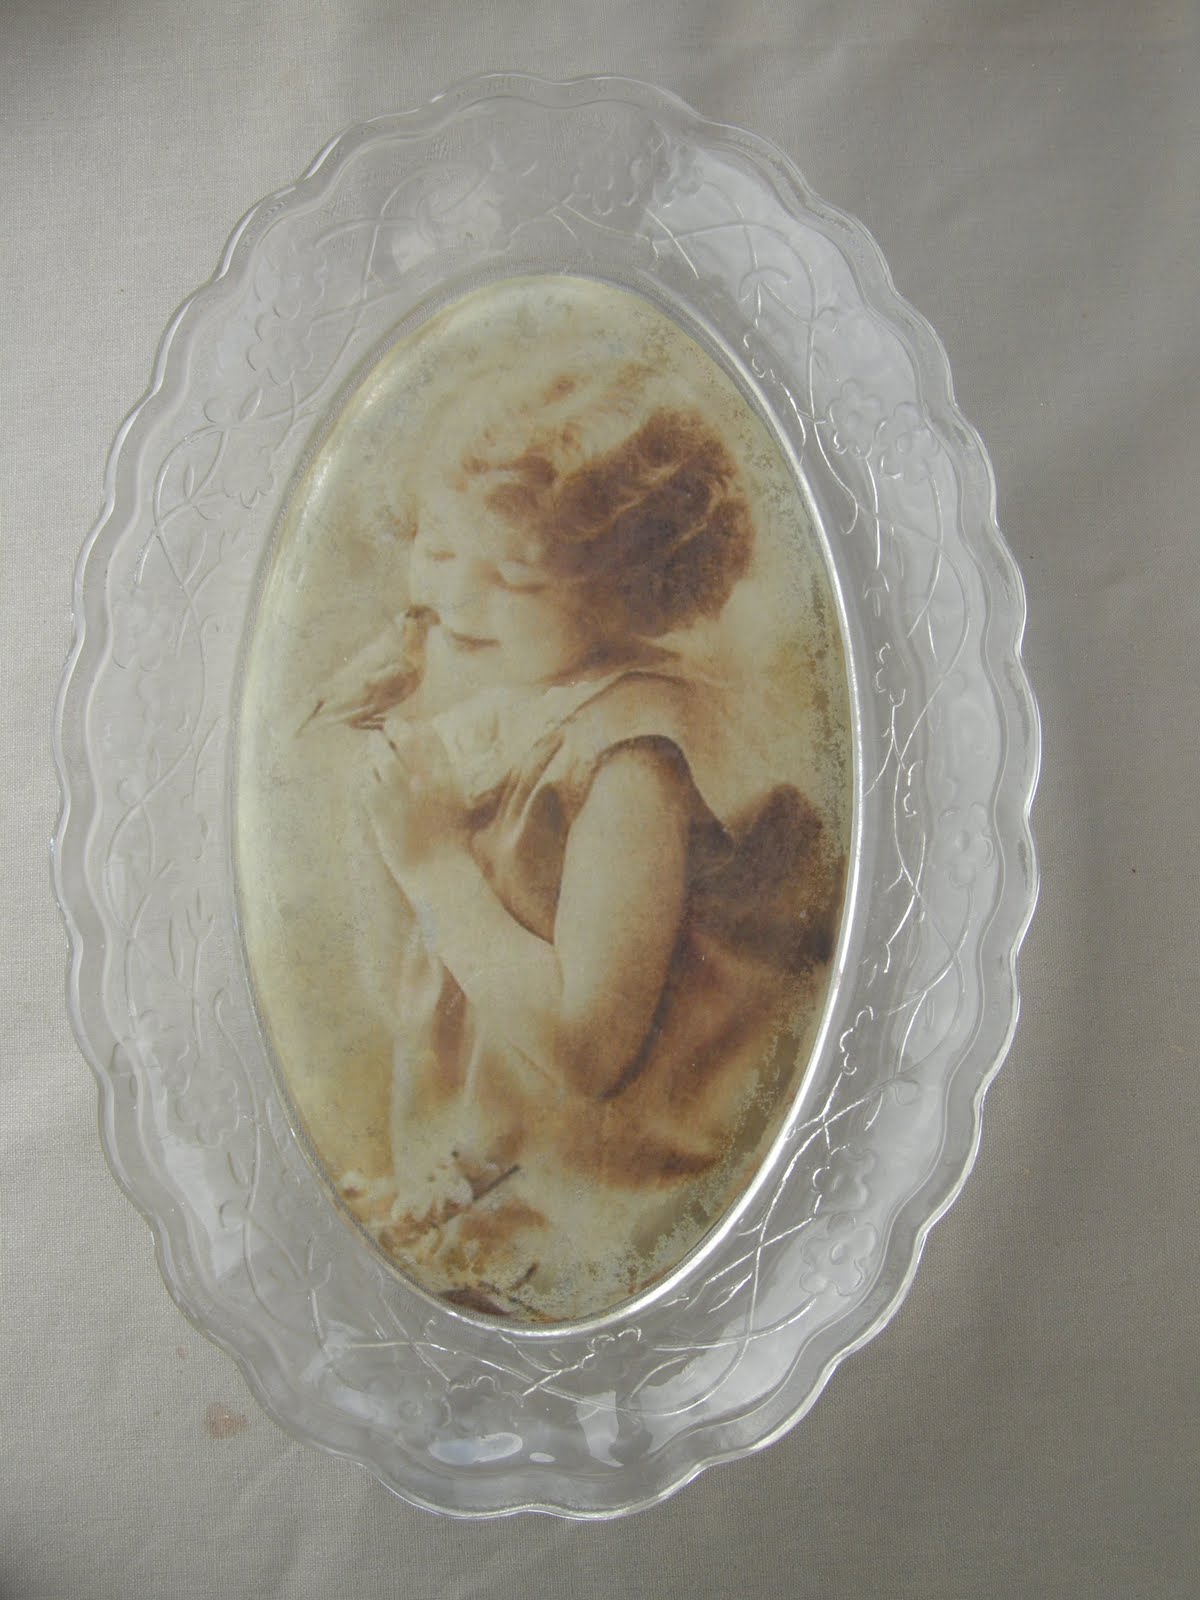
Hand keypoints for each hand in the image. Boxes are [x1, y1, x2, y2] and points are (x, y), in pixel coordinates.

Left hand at [365, 718, 465, 881]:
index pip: (426, 733)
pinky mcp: (378, 805)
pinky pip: (364, 780)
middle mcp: (422, 775)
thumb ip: (441, 776)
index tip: (404, 729)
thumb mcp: (455, 801)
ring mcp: (398, 789)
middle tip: (380, 739)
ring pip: (377, 757)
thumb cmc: (448, 840)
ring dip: (372, 758)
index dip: (412, 727)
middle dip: (388, 733)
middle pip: (399, 737)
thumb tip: (424, 757)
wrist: (437, 871)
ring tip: (372, 764)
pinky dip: (364, 781)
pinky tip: (368, 789)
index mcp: (445, 773)